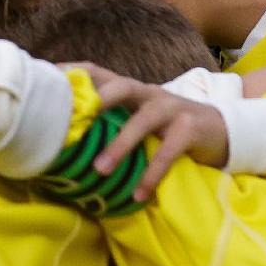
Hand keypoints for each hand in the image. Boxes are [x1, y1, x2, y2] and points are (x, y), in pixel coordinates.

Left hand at [74, 64, 228, 201]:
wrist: (221, 132)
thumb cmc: (165, 129)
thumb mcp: (137, 119)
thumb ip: (109, 121)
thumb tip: (63, 138)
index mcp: (131, 90)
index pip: (98, 72)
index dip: (72, 72)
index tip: (44, 79)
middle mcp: (149, 93)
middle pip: (120, 86)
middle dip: (96, 99)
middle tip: (71, 121)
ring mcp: (172, 108)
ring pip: (143, 120)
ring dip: (120, 145)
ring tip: (100, 169)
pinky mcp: (190, 129)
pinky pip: (168, 151)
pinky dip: (152, 173)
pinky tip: (139, 193)